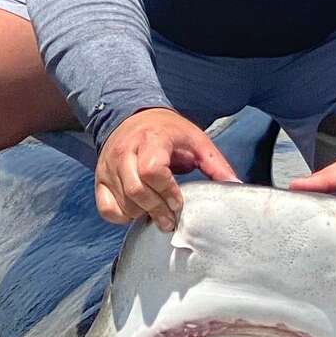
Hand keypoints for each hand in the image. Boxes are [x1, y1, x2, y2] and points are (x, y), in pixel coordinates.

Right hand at [95, 108, 238, 230]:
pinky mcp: (100, 178)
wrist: (134, 116)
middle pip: (136, 190)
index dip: (167, 192)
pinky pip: (106, 208)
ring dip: (142, 214)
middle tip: (170, 220)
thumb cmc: (168, 132)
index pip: (152, 170)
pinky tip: (136, 211)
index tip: (178, 202)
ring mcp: (109, 166)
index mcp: (151, 139)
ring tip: (157, 215)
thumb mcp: (196, 140)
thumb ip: (216, 164)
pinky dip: (121, 216)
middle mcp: (125, 151)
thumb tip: (235, 186)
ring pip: (123, 202)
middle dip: (157, 210)